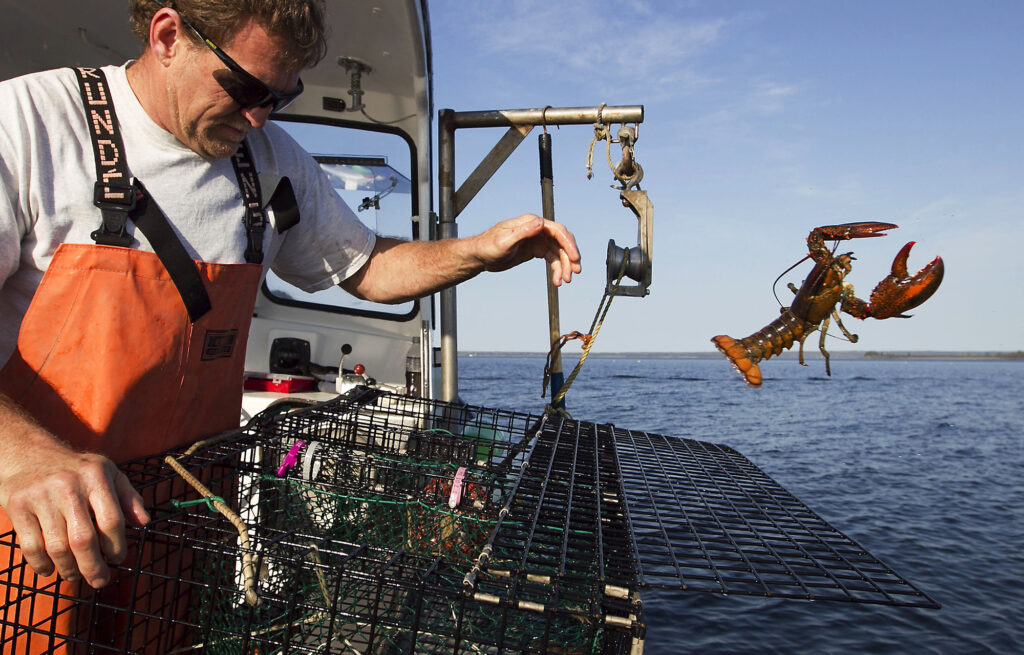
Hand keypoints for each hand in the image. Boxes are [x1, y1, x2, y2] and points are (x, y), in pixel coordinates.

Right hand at [0, 441, 149, 588]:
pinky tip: (49, 569)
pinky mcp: (18, 506)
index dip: (117, 546)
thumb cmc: (76, 470)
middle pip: (84, 539)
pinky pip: (30, 546)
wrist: (28, 454)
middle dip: (94, 567)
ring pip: (57, 547)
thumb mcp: (107, 473)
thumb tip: (144, 522)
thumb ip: (128, 497)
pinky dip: (41, 565)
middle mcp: (69, 486)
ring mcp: (41, 497)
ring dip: (69, 569)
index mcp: (96, 477)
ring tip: (75, 575)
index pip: (111, 520)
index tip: (117, 559)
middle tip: (100, 580)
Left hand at [471, 214, 581, 285]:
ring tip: (565, 280)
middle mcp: (537, 230)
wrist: (479, 256)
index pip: (557, 231)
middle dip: (570, 257)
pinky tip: (557, 281)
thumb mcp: (505, 241)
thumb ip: (523, 231)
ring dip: (564, 266)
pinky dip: (556, 269)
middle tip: (574, 272)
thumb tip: (540, 223)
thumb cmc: (488, 246)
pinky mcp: (535, 250)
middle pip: (561, 241)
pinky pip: (551, 259)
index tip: (574, 258)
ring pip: (558, 252)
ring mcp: (537, 240)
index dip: (568, 244)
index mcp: (531, 223)